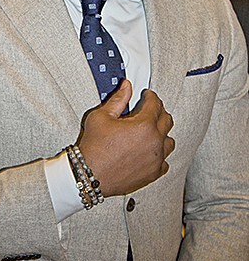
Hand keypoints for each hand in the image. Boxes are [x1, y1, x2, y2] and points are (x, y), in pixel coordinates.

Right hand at [77, 79, 174, 197]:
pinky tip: (149, 151)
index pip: (155, 104)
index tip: (147, 95)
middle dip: (159, 111)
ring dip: (162, 133)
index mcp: (144, 125)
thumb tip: (126, 86)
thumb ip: (118, 99)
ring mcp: (156, 159)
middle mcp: (154, 141)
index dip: (151, 96)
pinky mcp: (154, 173)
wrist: (90, 174)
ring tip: (150, 131)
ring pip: (169, 141)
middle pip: (167, 120)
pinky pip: (165, 161)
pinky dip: (159, 154)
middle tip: (149, 110)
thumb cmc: (94, 147)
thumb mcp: (101, 116)